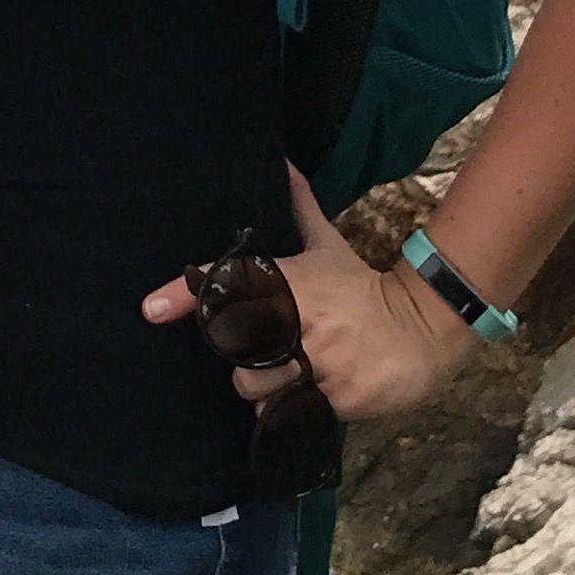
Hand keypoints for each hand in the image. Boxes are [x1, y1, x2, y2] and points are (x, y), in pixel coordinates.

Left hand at [139, 164, 473, 431]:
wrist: (424, 325)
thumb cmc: (363, 287)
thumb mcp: (329, 246)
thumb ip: (301, 207)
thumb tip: (282, 160)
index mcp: (290, 286)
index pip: (230, 288)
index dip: (187, 296)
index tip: (150, 308)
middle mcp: (299, 325)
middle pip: (236, 356)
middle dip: (241, 362)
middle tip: (266, 355)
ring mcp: (320, 365)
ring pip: (258, 391)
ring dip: (265, 392)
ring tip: (289, 379)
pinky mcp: (339, 398)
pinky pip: (292, 414)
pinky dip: (293, 411)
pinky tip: (311, 396)